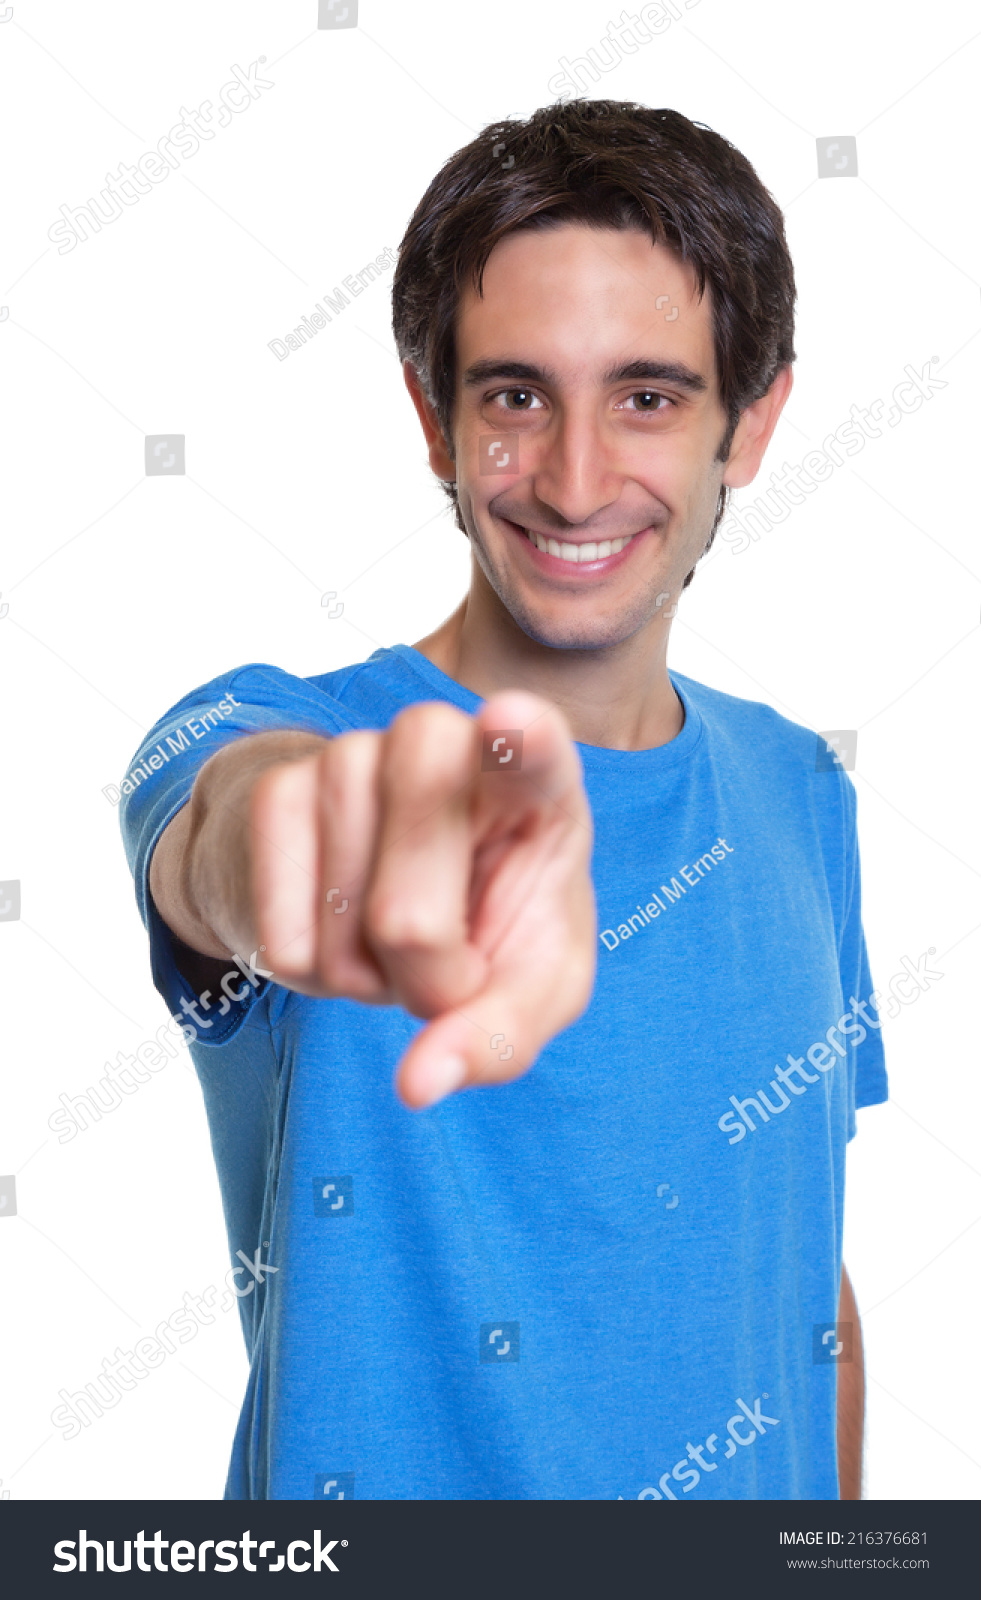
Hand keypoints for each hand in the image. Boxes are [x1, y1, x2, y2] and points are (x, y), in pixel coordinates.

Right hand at [248, 691, 595, 1108]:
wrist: (388, 884)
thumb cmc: (489, 925)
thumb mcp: (530, 985)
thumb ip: (499, 1037)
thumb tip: (420, 1083)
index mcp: (535, 784)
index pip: (536, 750)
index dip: (522, 741)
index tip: (510, 725)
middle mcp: (441, 744)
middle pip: (411, 912)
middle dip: (423, 980)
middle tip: (449, 971)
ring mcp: (351, 755)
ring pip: (344, 925)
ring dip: (368, 973)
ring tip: (394, 936)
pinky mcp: (278, 786)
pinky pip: (282, 932)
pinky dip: (310, 966)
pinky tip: (340, 925)